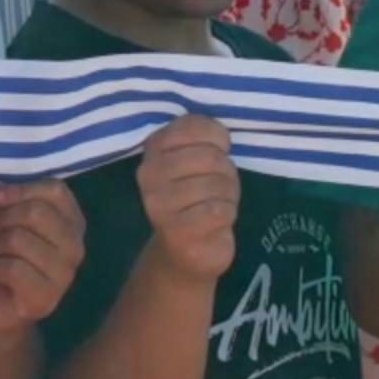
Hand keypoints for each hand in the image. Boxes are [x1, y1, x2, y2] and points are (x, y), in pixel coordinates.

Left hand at [0, 181, 84, 333]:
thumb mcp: (0, 220)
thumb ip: (6, 202)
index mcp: (71, 222)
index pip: (56, 190)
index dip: (21, 189)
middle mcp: (76, 246)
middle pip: (36, 212)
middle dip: (1, 220)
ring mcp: (65, 274)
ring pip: (19, 239)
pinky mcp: (47, 297)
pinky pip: (13, 268)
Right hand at [137, 115, 239, 281]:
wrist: (183, 253)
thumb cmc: (196, 198)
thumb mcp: (197, 160)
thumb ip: (203, 138)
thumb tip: (221, 135)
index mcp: (153, 149)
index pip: (193, 126)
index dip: (217, 137)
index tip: (218, 150)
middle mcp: (149, 174)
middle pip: (210, 157)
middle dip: (226, 171)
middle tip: (219, 186)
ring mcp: (160, 204)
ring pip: (217, 184)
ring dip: (228, 195)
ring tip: (216, 204)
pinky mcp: (176, 231)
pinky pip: (218, 210)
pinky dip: (227, 214)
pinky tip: (216, 222)